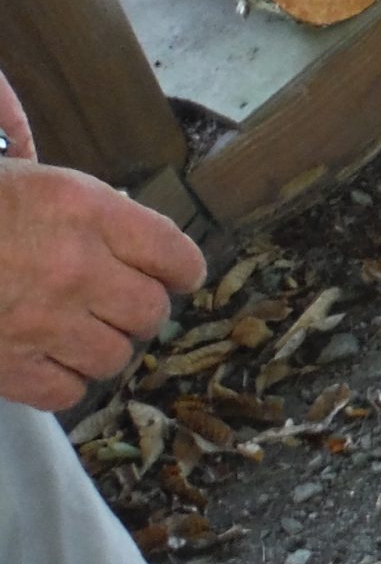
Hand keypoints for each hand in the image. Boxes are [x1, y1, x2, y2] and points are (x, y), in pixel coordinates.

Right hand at [0, 154, 203, 412]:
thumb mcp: (19, 172)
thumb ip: (85, 199)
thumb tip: (122, 218)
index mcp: (84, 210)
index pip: (175, 253)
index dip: (180, 269)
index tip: (174, 274)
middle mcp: (75, 268)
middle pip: (152, 312)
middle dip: (140, 309)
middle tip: (119, 304)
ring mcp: (42, 322)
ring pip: (116, 356)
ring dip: (103, 346)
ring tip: (80, 331)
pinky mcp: (7, 367)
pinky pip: (68, 391)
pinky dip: (63, 380)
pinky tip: (47, 359)